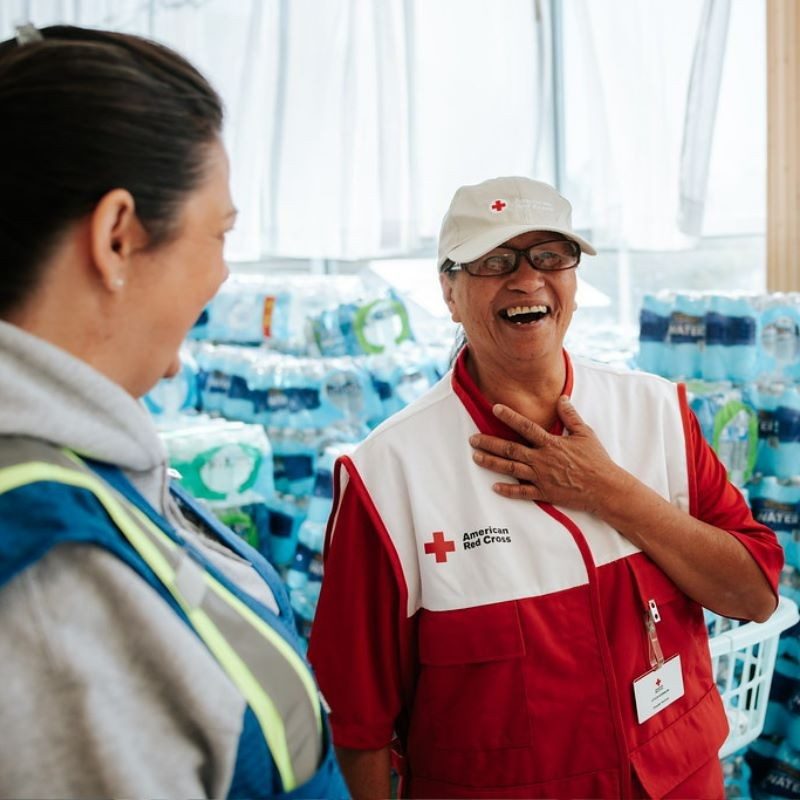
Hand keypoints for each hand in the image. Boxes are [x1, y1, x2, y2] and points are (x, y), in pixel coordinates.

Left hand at [468, 395, 629, 514]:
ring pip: (511, 469)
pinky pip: (522, 492)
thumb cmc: (596, 460)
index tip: (494, 408)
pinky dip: (508, 490)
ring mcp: (542, 477)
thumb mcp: (585, 433)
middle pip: (510, 449)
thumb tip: (562, 398)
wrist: (605, 488)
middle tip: (473, 440)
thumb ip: (570, 416)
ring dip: (492, 463)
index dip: (509, 417)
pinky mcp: (545, 493)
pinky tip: (495, 487)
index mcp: (552, 443)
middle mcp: (543, 459)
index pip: (526, 427)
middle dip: (489, 443)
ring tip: (476, 457)